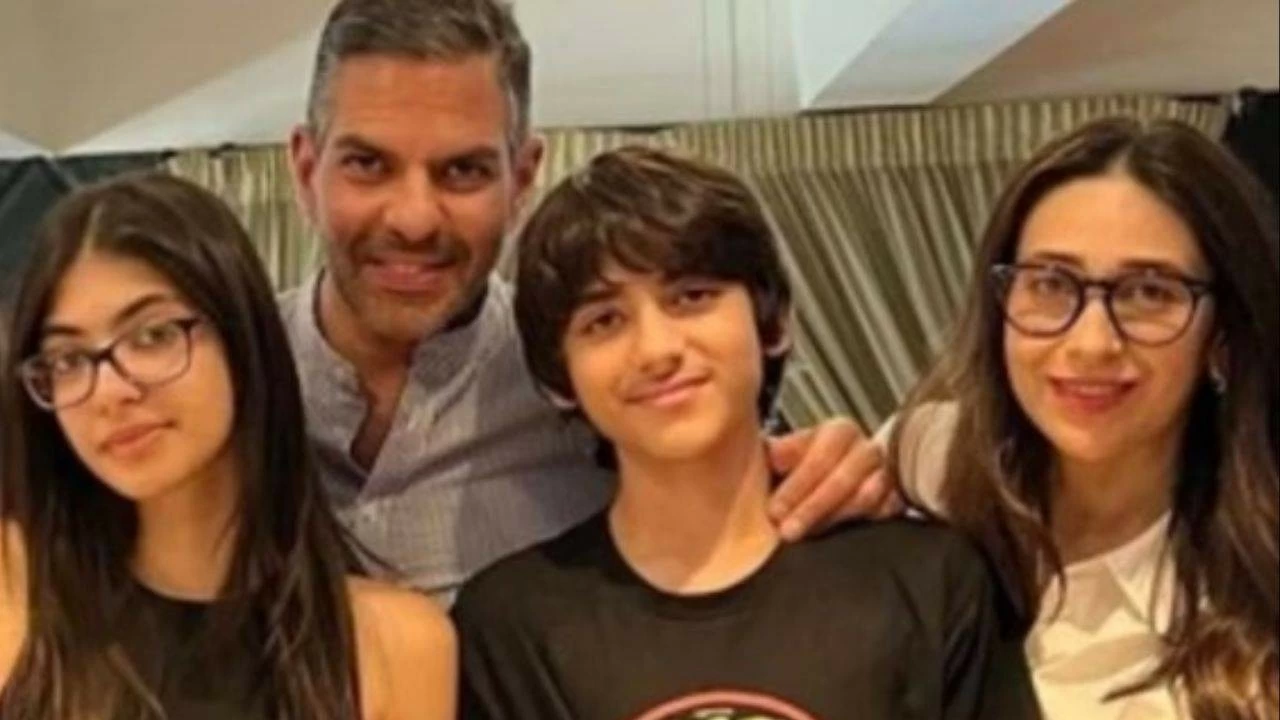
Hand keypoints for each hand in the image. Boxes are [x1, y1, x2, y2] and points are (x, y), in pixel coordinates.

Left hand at [765, 417, 903, 541]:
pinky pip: (886, 511)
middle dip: (811, 508)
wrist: (838, 475)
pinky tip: (838, 538)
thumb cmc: (805, 464)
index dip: (795, 487)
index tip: (774, 511)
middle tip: (786, 531)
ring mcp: (886, 474)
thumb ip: (775, 452)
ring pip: (865, 497)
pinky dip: (862, 523)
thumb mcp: (786, 452)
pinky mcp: (897, 498)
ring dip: (833, 519)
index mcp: (839, 431)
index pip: (819, 458)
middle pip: (842, 479)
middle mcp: (866, 449)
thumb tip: (764, 452)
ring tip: (807, 536)